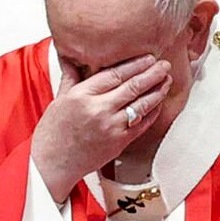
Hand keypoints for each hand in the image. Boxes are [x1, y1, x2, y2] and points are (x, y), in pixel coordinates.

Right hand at [31, 55, 171, 203]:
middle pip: (132, 87)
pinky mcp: (118, 142)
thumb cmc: (53, 133)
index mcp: (82, 95)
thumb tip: (73, 56)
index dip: (135, 64)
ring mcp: (110, 127)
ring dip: (157, 91)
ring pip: (141, 105)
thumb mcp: (59, 99)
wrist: (53, 163)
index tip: (147, 57)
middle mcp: (98, 110)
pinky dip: (152, 113)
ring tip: (166, 81)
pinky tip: (158, 103)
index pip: (115, 74)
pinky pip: (141, 124)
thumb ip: (72, 77)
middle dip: (152, 74)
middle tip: (164, 65)